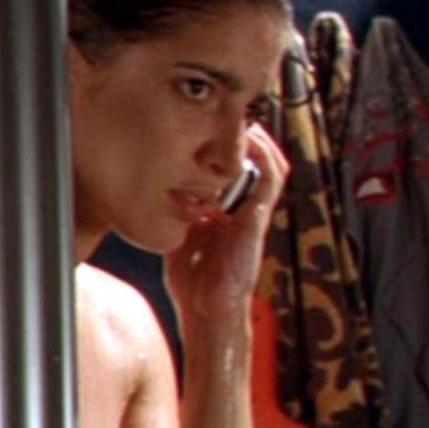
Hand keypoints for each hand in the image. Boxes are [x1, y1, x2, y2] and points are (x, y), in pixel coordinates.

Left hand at [163, 123, 288, 324]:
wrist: (207, 311)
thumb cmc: (194, 284)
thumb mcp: (180, 241)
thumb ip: (178, 219)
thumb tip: (157, 197)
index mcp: (228, 216)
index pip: (234, 175)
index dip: (228, 152)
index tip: (211, 130)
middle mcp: (244, 213)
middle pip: (256, 166)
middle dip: (249, 140)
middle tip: (231, 116)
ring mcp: (254, 216)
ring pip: (271, 168)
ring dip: (261, 143)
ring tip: (248, 121)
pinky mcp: (258, 220)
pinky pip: (270, 181)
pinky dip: (264, 157)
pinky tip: (252, 140)